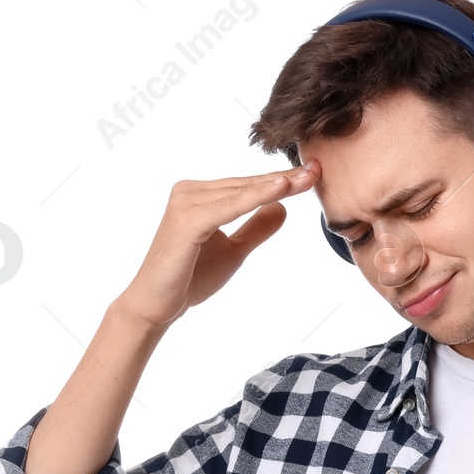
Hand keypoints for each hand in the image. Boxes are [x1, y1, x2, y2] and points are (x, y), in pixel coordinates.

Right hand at [117, 158, 319, 326]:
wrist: (156, 305)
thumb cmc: (190, 278)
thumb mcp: (234, 250)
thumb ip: (255, 229)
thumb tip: (282, 208)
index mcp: (200, 196)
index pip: (248, 186)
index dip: (282, 180)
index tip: (313, 173)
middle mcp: (189, 192)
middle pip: (247, 184)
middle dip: (284, 178)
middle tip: (318, 168)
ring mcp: (185, 203)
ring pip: (240, 192)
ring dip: (275, 185)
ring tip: (307, 176)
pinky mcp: (186, 221)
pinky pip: (228, 207)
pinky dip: (254, 198)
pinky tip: (280, 190)